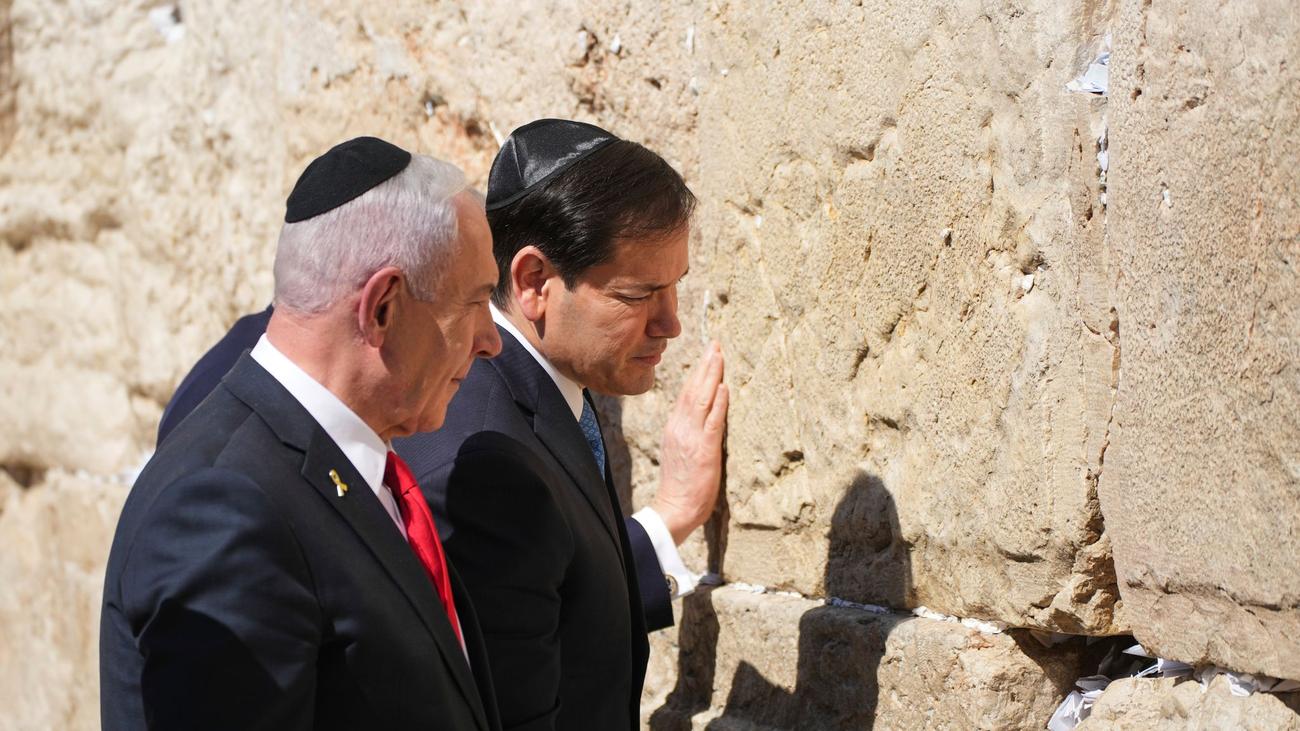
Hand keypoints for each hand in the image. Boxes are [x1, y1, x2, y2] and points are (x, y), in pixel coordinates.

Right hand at [653, 341, 727, 544]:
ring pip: (702, 399)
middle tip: (715, 344)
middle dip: (705, 365)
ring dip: (712, 375)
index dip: (698, 372)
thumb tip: (702, 414)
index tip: (707, 354)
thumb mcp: (679, 450)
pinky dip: (718, 403)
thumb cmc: (681, 485)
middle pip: (693, 389)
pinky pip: (712, 421)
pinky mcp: (704, 450)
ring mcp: (691, 437)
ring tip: (719, 355)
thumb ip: (688, 430)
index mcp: (675, 427)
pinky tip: (724, 387)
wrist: (675, 508)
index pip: (687, 393)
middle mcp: (680, 427)